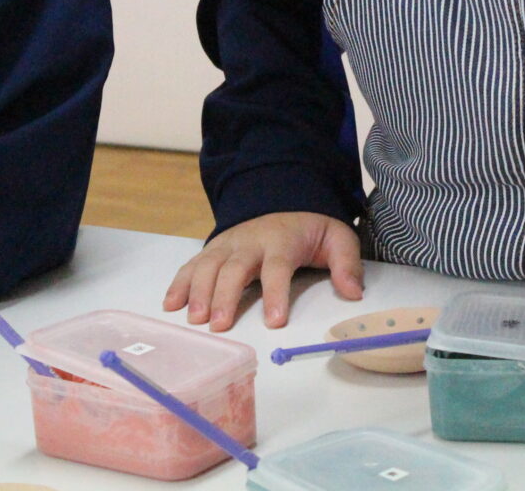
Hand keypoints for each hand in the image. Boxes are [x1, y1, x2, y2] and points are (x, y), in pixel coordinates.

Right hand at [162, 212, 362, 331]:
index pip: (277, 267)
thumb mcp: (337, 237)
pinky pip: (193, 264)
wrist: (282, 198)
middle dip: (224, 296)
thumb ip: (347, 263)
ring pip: (208, 265)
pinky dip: (179, 282)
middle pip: (233, 268)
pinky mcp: (213, 249)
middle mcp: (250, 241)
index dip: (276, 294)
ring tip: (194, 319)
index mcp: (282, 241)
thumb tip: (354, 292)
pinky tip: (171, 304)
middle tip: (218, 326)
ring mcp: (228, 244)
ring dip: (198, 291)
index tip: (274, 322)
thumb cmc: (310, 228)